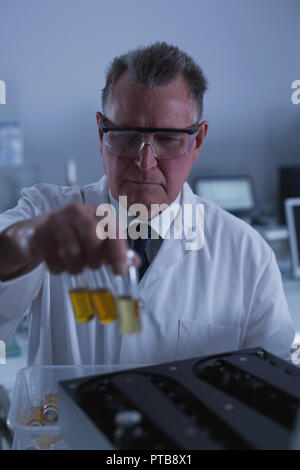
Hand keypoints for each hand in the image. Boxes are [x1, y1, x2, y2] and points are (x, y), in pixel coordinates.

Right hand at [15, 203, 138, 274]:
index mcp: (98, 212)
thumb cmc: (77, 236)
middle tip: (92, 265)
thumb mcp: (100, 241)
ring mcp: (57, 220)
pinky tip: (60, 263)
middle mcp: (79, 212)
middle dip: (94, 260)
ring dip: (76, 267)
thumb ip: (118, 252)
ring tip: (75, 265)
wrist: (42, 232)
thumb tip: (134, 263)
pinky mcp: (40, 234)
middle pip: (93, 240)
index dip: (118, 253)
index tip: (119, 271)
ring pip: (73, 252)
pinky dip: (59, 269)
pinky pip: (54, 261)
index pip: (113, 231)